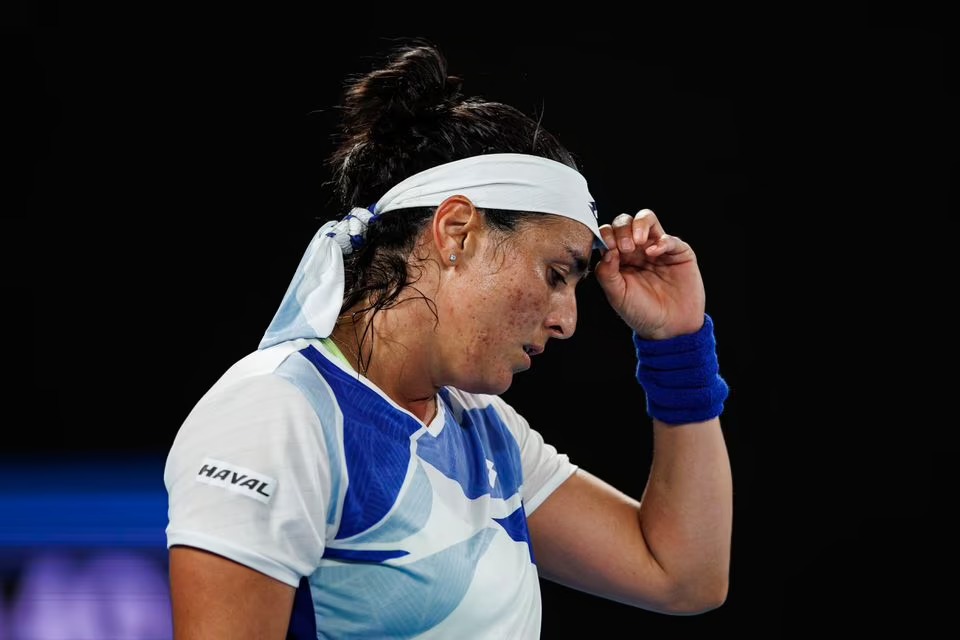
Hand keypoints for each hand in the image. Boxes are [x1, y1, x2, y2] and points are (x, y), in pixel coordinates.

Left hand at [594, 209, 705, 339]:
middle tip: (624, 248)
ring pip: (647, 219)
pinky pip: (669, 238)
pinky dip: (660, 242)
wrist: (669, 328)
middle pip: (626, 221)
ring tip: (637, 243)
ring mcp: (658, 248)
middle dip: (622, 229)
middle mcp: (637, 249)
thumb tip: (606, 250)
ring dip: (639, 225)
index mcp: (619, 258)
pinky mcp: (678, 252)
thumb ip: (606, 273)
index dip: (607, 235)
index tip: (608, 247)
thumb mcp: (617, 295)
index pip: (609, 234)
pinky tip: (653, 253)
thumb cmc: (640, 312)